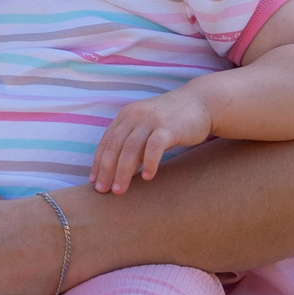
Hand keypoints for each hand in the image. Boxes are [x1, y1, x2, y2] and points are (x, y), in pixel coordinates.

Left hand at [91, 87, 211, 192]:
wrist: (199, 102)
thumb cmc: (170, 121)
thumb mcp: (145, 128)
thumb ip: (132, 144)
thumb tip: (117, 172)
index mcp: (126, 116)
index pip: (107, 142)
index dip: (98, 163)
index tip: (94, 182)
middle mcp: (135, 116)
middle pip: (115, 146)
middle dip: (106, 170)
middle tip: (102, 191)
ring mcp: (152, 120)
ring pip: (131, 148)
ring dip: (123, 171)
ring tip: (119, 190)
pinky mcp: (169, 126)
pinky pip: (155, 146)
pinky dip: (150, 162)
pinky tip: (148, 177)